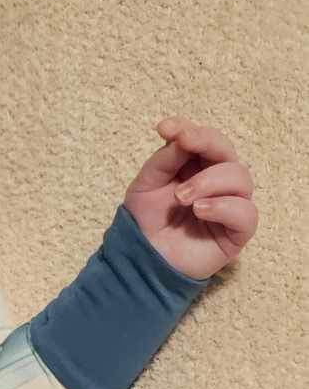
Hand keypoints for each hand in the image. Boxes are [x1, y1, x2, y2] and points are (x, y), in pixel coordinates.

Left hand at [123, 117, 257, 280]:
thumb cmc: (147, 221)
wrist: (142, 259)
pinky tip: (200, 211)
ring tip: (182, 197)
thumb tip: (183, 137)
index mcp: (197, 166)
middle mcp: (218, 181)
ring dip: (209, 180)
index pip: (205, 139)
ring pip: (241, 177)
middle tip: (183, 146)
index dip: (189, 129)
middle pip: (227, 151)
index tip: (166, 128)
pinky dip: (223, 206)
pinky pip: (246, 212)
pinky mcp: (237, 232)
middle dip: (206, 143)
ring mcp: (230, 205)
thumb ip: (165, 160)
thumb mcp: (146, 184)